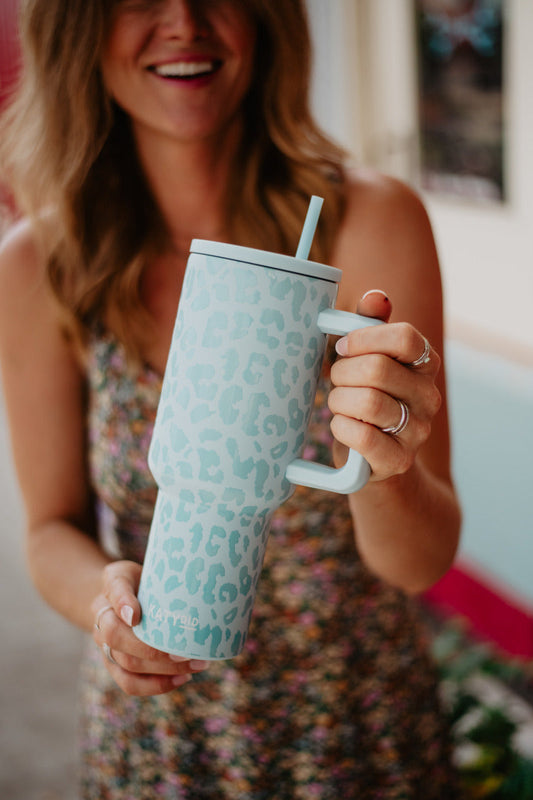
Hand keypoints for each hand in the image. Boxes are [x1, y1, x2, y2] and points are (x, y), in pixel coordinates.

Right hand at [91, 560, 208, 695]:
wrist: (119, 598)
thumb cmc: (141, 582)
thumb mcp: (146, 570)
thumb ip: (154, 577)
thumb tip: (159, 606)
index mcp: (110, 587)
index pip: (115, 590)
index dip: (124, 603)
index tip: (137, 616)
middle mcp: (102, 619)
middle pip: (117, 637)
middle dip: (153, 649)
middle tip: (186, 652)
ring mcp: (106, 645)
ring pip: (127, 664)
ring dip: (163, 670)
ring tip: (196, 665)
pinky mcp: (114, 665)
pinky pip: (129, 683)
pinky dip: (156, 685)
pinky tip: (182, 679)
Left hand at [329, 289, 441, 482]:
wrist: (371, 458)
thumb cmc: (364, 397)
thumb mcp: (367, 358)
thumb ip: (371, 325)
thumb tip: (377, 297)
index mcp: (425, 364)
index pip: (405, 337)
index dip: (365, 338)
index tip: (343, 347)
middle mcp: (429, 396)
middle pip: (378, 369)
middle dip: (343, 373)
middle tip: (336, 381)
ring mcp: (418, 431)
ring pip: (368, 403)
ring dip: (339, 401)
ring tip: (339, 405)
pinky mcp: (398, 460)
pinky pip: (363, 437)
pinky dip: (341, 428)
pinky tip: (343, 426)